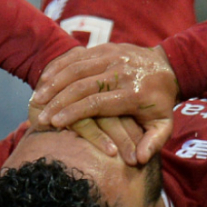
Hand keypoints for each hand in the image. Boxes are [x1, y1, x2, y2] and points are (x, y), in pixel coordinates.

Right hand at [31, 44, 179, 164]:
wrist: (168, 66)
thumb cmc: (160, 101)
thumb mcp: (164, 124)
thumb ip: (153, 142)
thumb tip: (141, 159)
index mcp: (133, 92)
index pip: (97, 103)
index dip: (73, 113)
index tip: (55, 123)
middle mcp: (121, 72)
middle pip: (82, 85)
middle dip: (58, 101)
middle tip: (40, 115)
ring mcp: (112, 56)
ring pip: (76, 68)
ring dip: (54, 83)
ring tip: (37, 99)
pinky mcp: (105, 48)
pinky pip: (77, 55)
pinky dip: (59, 67)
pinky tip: (44, 78)